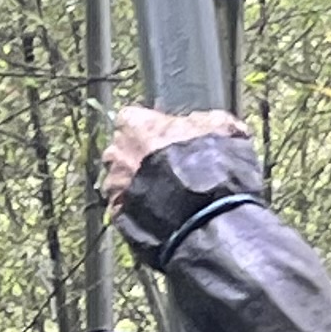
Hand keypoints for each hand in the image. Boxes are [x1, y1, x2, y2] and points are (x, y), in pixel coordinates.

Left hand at [100, 104, 245, 214]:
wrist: (199, 202)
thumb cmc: (204, 156)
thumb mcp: (218, 124)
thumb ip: (203, 121)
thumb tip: (208, 124)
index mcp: (132, 123)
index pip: (132, 119)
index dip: (150, 129)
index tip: (164, 137)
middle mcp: (114, 151)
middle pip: (121, 151)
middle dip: (138, 157)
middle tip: (164, 166)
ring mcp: (112, 184)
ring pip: (120, 181)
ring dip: (136, 185)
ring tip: (162, 193)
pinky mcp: (116, 211)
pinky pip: (123, 207)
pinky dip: (136, 208)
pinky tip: (156, 212)